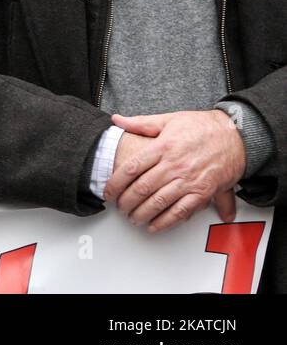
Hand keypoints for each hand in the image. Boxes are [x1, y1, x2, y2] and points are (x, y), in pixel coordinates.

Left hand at [103, 110, 243, 232]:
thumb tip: (117, 120)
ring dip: (142, 213)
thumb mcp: (170, 119)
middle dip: (126, 201)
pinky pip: (181, 211)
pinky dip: (166, 222)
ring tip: (132, 217)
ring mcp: (188, 180)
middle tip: (118, 207)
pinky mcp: (203, 192)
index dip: (115, 183)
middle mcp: (174, 165)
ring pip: (159, 202)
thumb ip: (141, 123)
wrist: (236, 136)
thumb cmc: (203, 127)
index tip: (108, 191)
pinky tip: (154, 226)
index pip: (131, 168)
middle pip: (142, 188)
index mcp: (163, 147)